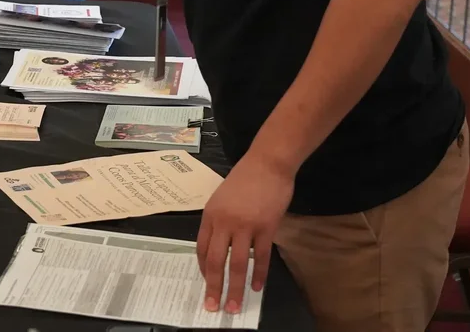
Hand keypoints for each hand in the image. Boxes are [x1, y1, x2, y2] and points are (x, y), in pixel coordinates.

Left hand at [196, 151, 295, 313]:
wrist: (267, 163)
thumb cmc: (246, 178)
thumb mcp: (222, 197)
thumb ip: (219, 220)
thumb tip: (219, 245)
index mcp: (210, 215)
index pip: (201, 248)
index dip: (203, 269)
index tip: (207, 283)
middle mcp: (224, 222)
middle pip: (216, 261)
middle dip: (214, 287)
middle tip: (213, 306)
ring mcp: (245, 225)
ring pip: (237, 264)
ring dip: (235, 288)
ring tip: (235, 306)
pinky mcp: (265, 227)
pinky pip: (261, 257)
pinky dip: (259, 274)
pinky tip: (257, 287)